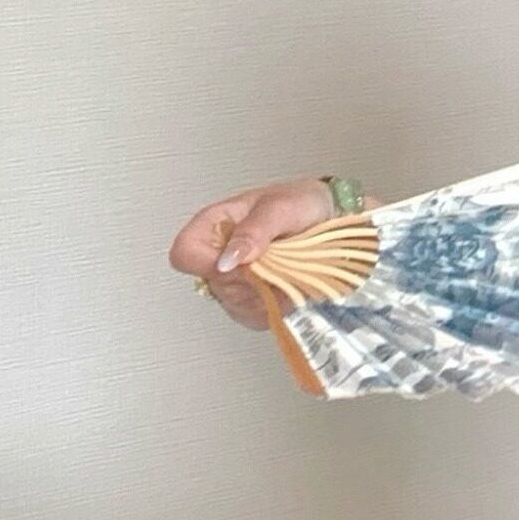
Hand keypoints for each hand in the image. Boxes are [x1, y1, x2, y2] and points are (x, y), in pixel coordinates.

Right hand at [169, 175, 344, 330]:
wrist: (333, 216)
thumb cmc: (303, 203)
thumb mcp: (280, 207)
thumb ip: (252, 232)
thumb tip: (227, 260)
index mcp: (214, 224)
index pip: (185, 254)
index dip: (208, 264)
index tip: (244, 262)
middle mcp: (219, 254)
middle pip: (215, 285)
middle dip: (251, 278)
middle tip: (280, 260)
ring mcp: (234, 280)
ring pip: (236, 304)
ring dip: (267, 293)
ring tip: (288, 268)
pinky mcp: (253, 302)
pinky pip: (255, 316)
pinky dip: (276, 305)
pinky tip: (289, 285)